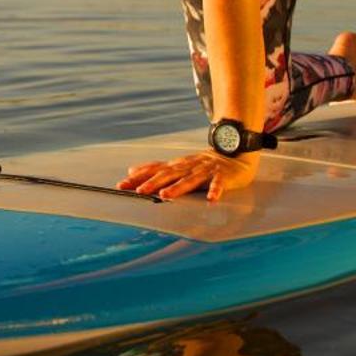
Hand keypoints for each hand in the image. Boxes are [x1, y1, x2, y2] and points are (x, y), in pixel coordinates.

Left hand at [117, 149, 258, 200]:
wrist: (233, 155)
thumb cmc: (202, 164)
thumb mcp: (177, 165)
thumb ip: (155, 168)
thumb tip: (132, 170)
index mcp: (177, 165)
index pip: (154, 170)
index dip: (138, 177)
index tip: (122, 185)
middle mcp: (188, 167)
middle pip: (169, 174)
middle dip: (153, 182)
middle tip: (140, 191)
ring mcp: (205, 171)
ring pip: (190, 179)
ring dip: (178, 187)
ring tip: (165, 195)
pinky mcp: (222, 176)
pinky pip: (218, 184)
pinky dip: (215, 191)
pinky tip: (211, 200)